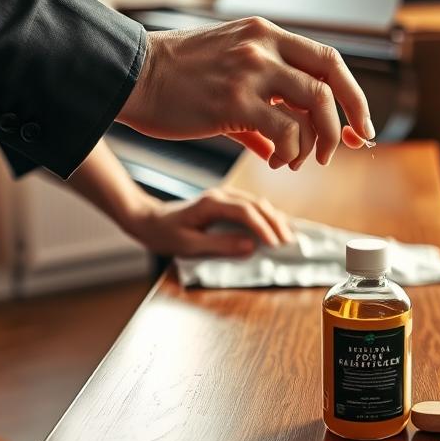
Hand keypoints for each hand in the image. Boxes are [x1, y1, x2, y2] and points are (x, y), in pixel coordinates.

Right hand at [119, 17, 373, 169]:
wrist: (131, 76)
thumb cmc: (177, 79)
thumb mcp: (228, 71)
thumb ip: (263, 103)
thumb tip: (282, 146)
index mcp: (266, 34)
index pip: (329, 58)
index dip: (353, 93)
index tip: (360, 123)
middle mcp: (264, 46)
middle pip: (332, 80)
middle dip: (349, 117)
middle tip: (347, 145)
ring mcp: (250, 72)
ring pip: (316, 105)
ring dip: (320, 140)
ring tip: (303, 160)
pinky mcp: (233, 103)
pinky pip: (285, 132)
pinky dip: (292, 152)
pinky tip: (279, 162)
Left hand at [123, 186, 294, 257]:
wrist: (150, 220)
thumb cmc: (166, 234)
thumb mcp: (189, 245)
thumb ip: (220, 244)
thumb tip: (250, 245)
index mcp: (212, 203)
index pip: (246, 211)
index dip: (263, 227)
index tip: (275, 245)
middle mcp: (221, 195)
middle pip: (257, 204)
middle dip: (275, 222)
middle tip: (289, 242)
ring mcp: (225, 196)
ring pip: (258, 203)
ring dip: (274, 218)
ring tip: (287, 236)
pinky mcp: (226, 202)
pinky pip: (252, 206)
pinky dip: (267, 216)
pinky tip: (275, 227)